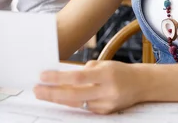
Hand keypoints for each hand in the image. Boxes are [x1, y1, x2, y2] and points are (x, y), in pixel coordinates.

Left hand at [33, 60, 147, 114]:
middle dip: (52, 93)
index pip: (78, 77)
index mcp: (106, 74)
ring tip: (43, 93)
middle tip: (36, 90)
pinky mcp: (106, 113)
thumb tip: (60, 77)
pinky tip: (60, 97)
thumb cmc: (118, 71)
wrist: (141, 84)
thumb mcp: (102, 65)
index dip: (58, 78)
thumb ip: (83, 71)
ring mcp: (106, 104)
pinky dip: (71, 102)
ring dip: (58, 98)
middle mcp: (107, 91)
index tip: (42, 76)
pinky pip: (84, 107)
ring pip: (77, 103)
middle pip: (74, 94)